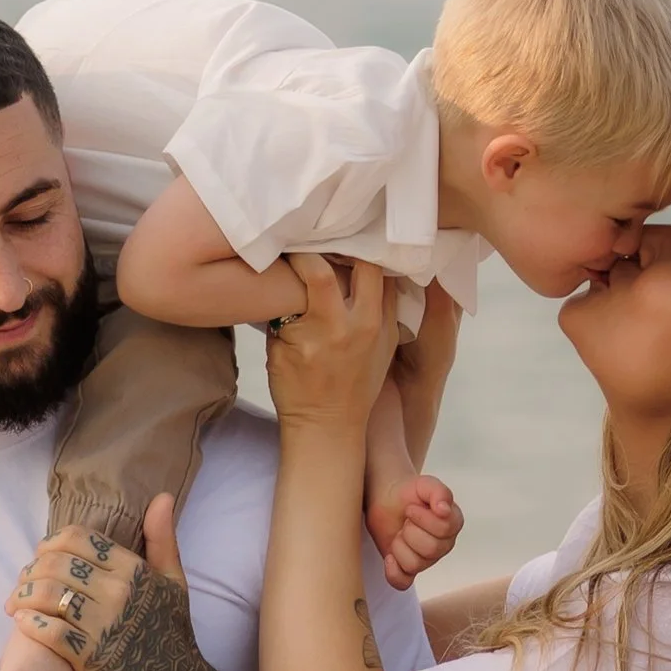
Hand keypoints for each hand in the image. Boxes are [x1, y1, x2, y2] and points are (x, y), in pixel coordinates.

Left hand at [8, 500, 193, 670]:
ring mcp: (102, 625)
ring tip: (15, 603)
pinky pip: (47, 631)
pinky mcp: (89, 657)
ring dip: (22, 596)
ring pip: (46, 595)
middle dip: (31, 569)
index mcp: (134, 570)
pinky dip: (28, 624)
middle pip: (56, 563)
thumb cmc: (173, 635)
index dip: (51, 543)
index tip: (41, 556)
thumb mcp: (174, 584)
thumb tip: (161, 498)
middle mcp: (118, 592)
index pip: (78, 538)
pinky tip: (22, 623)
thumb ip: (163, 540)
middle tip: (23, 582)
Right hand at [266, 251, 398, 437]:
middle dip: (346, 248)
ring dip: (368, 263)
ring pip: (385, 277)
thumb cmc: (296, 391)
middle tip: (330, 242)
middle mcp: (362, 325)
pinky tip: (364, 278)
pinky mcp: (392, 337)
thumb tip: (286, 273)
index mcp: (329, 327)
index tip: (292, 248)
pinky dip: (379, 284)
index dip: (302, 254)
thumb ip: (287, 308)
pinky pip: (392, 298)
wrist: (329, 428)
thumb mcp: (278, 348)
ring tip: (349, 255)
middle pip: (366, 263)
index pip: (319, 270)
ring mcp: (382, 331)